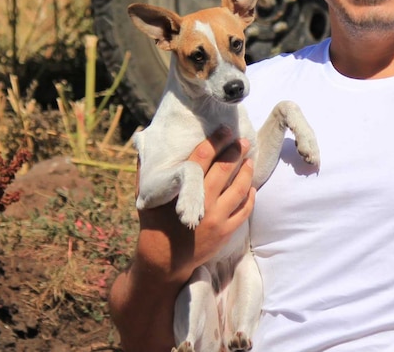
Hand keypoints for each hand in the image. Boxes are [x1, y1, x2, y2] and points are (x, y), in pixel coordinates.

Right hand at [134, 128, 255, 283]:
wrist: (163, 262)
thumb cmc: (153, 225)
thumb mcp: (146, 197)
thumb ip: (145, 171)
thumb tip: (144, 144)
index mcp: (182, 190)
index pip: (202, 157)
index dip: (215, 141)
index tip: (225, 131)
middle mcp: (202, 202)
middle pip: (224, 169)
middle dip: (235, 151)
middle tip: (243, 141)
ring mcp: (216, 218)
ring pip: (239, 188)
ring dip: (246, 171)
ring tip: (249, 160)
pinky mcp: (225, 232)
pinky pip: (244, 210)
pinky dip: (249, 196)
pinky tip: (250, 186)